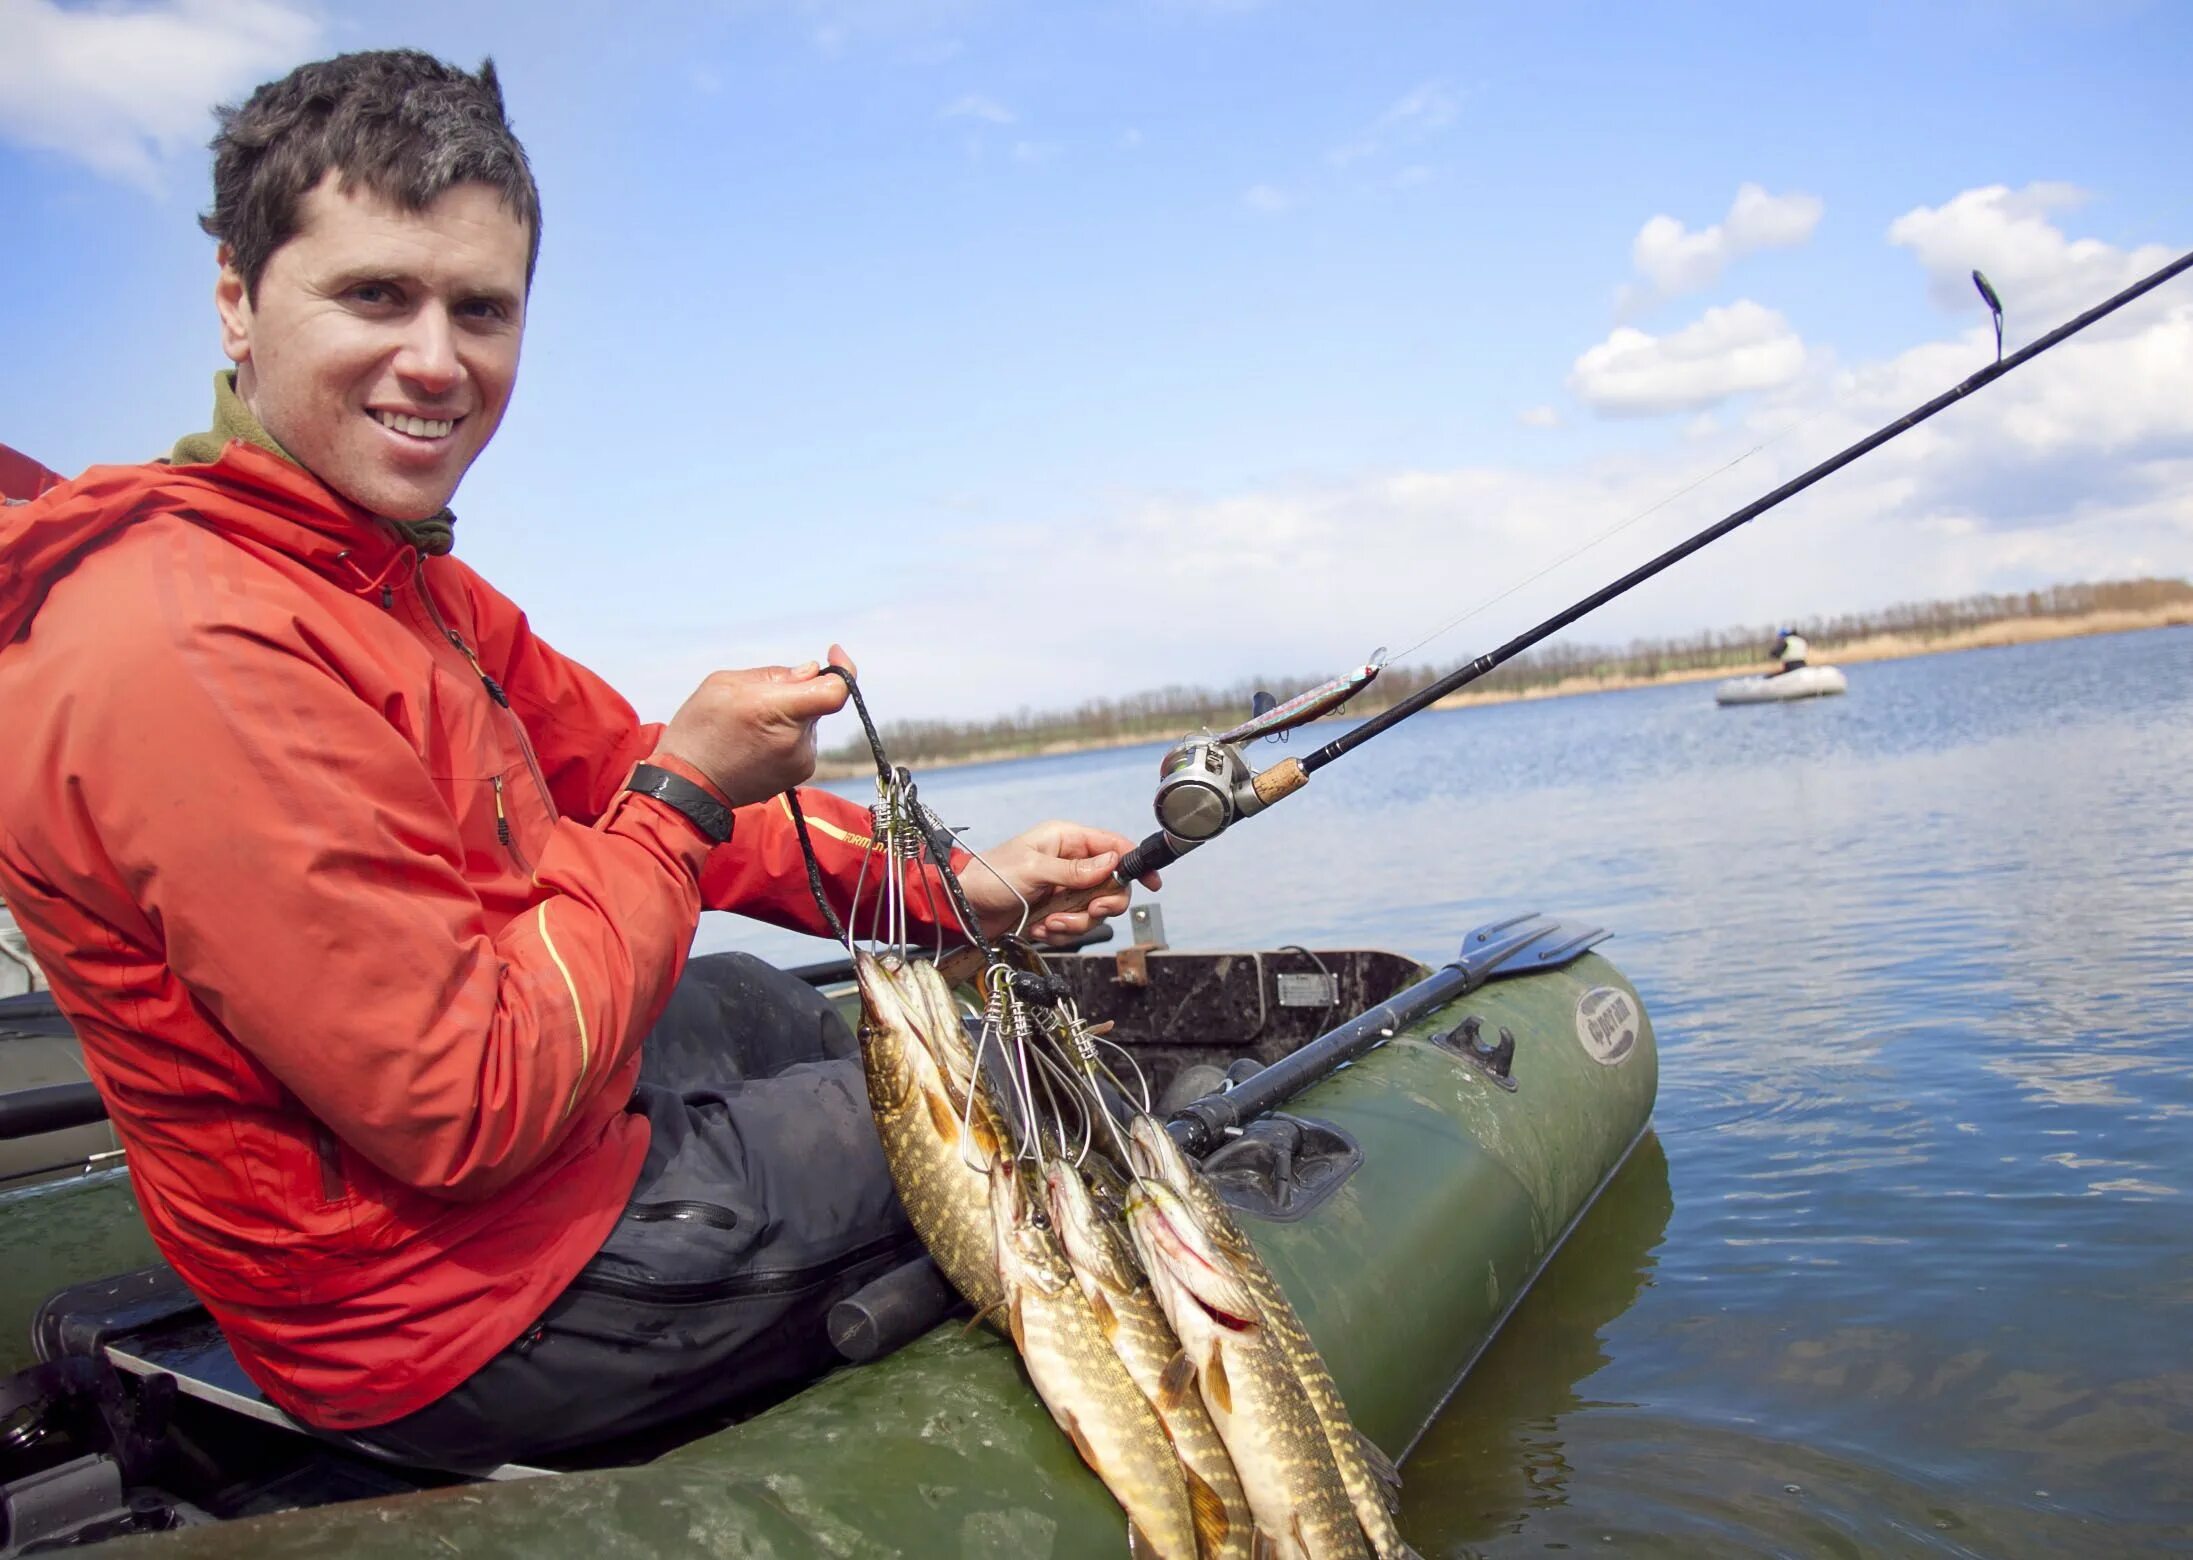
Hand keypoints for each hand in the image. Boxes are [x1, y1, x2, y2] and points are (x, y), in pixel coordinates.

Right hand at [655, 644, 854, 807]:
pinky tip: (753, 742)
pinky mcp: (796, 776)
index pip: (835, 691)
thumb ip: (774, 675)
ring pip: (808, 723)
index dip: (844, 668)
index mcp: (779, 711)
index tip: (833, 653)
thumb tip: (811, 671)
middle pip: (817, 702)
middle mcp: (797, 740)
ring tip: (749, 726)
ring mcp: (800, 762)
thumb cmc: (700, 729)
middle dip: (796, 692)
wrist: (687, 786)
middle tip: (757, 699)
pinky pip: (800, 742)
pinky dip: (784, 735)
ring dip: (789, 715)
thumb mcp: (725, 684)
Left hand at [958, 820, 1163, 945]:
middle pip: (1112, 886)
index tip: (1151, 883)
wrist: (963, 907)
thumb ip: (1075, 870)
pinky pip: (1075, 926)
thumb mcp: (1034, 869)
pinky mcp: (1055, 912)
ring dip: (1074, 922)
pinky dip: (1060, 931)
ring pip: (1094, 911)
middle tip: (1087, 912)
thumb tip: (1112, 863)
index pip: (1114, 847)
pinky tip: (1040, 926)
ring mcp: (1064, 890)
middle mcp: (1070, 864)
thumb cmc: (990, 877)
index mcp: (1066, 840)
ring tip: (1049, 920)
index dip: (1135, 864)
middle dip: (1100, 904)